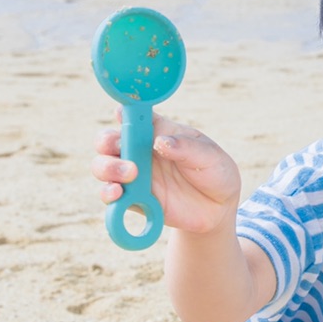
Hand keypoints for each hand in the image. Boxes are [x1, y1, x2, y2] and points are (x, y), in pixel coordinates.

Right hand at [92, 115, 241, 235]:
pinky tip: (118, 194)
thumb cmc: (215, 172)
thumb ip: (186, 147)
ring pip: (103, 167)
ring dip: (107, 168)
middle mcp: (140, 151)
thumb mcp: (210, 156)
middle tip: (124, 151)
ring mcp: (134, 176)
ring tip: (129, 175)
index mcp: (158, 132)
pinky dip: (108, 195)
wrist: (219, 208)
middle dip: (106, 142)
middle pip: (107, 140)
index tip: (122, 115)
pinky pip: (111, 197)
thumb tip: (160, 142)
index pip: (134, 117)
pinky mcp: (133, 200)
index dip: (124, 113)